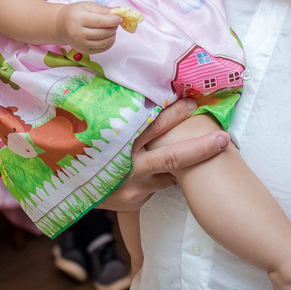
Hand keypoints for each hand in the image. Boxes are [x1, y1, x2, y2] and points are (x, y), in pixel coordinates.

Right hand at [55, 1, 123, 52]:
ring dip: (112, 35)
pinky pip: (101, 49)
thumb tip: (118, 11)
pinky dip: (109, 43)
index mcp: (79, 19)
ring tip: (112, 29)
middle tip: (116, 22)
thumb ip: (103, 9)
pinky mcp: (84, 51)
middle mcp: (78, 33)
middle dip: (114, 28)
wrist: (61, 25)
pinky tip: (109, 37)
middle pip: (103, 33)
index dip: (113, 20)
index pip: (100, 22)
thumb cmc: (75, 13)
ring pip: (104, 42)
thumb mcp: (87, 6)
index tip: (121, 19)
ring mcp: (81, 44)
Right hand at [97, 98, 229, 210]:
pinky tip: (185, 171)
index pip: (151, 125)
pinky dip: (173, 176)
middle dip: (199, 147)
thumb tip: (143, 89)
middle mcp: (127, 164)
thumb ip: (119, 116)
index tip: (193, 101)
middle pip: (171, 157)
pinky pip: (162, 185)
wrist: (67, 189)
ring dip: (192, 164)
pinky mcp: (134, 200)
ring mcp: (133, 185)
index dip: (174, 114)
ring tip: (216, 151)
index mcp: (118, 140)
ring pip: (171, 174)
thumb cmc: (86, 150)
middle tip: (223, 136)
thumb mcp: (98, 131)